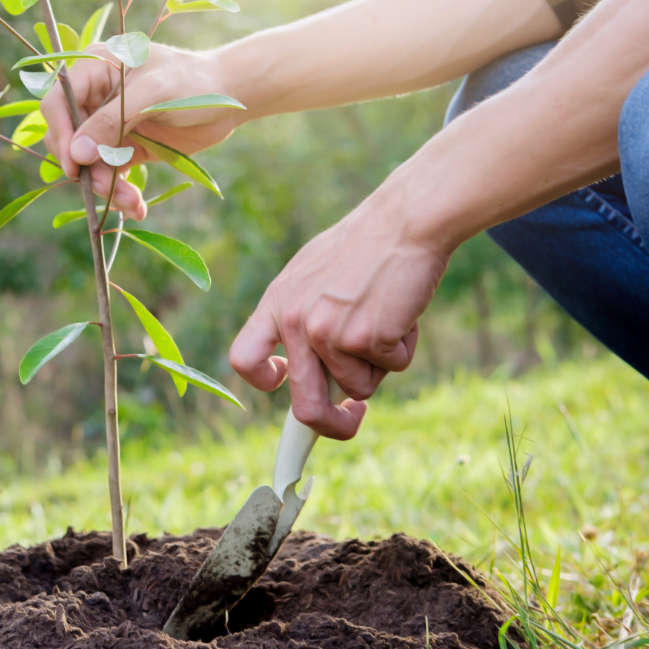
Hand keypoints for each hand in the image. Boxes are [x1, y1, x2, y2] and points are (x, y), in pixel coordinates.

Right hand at [40, 43, 244, 219]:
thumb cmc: (193, 83)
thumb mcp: (153, 95)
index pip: (58, 102)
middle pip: (69, 139)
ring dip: (106, 187)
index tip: (74, 164)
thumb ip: (112, 121)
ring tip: (132, 203)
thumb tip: (76, 153)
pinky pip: (110, 174)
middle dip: (86, 168)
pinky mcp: (125, 148)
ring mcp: (109, 126)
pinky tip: (136, 207)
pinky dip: (120, 192)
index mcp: (96, 70)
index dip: (61, 133)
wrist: (230, 99)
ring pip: (89, 163)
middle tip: (106, 189)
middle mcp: (96, 98)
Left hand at [228, 199, 449, 438]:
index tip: (284, 382)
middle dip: (331, 426)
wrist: (405, 221)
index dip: (263, 381)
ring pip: (360, 386)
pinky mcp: (369, 339)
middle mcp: (297, 323)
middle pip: (304, 405)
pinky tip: (403, 311)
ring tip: (387, 316)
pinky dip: (404, 348)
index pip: (244, 359)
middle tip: (351, 420)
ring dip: (380, 363)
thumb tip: (306, 369)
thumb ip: (302, 316)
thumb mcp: (312, 275)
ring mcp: (331, 333)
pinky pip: (393, 368)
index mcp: (276, 304)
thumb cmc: (365, 246)